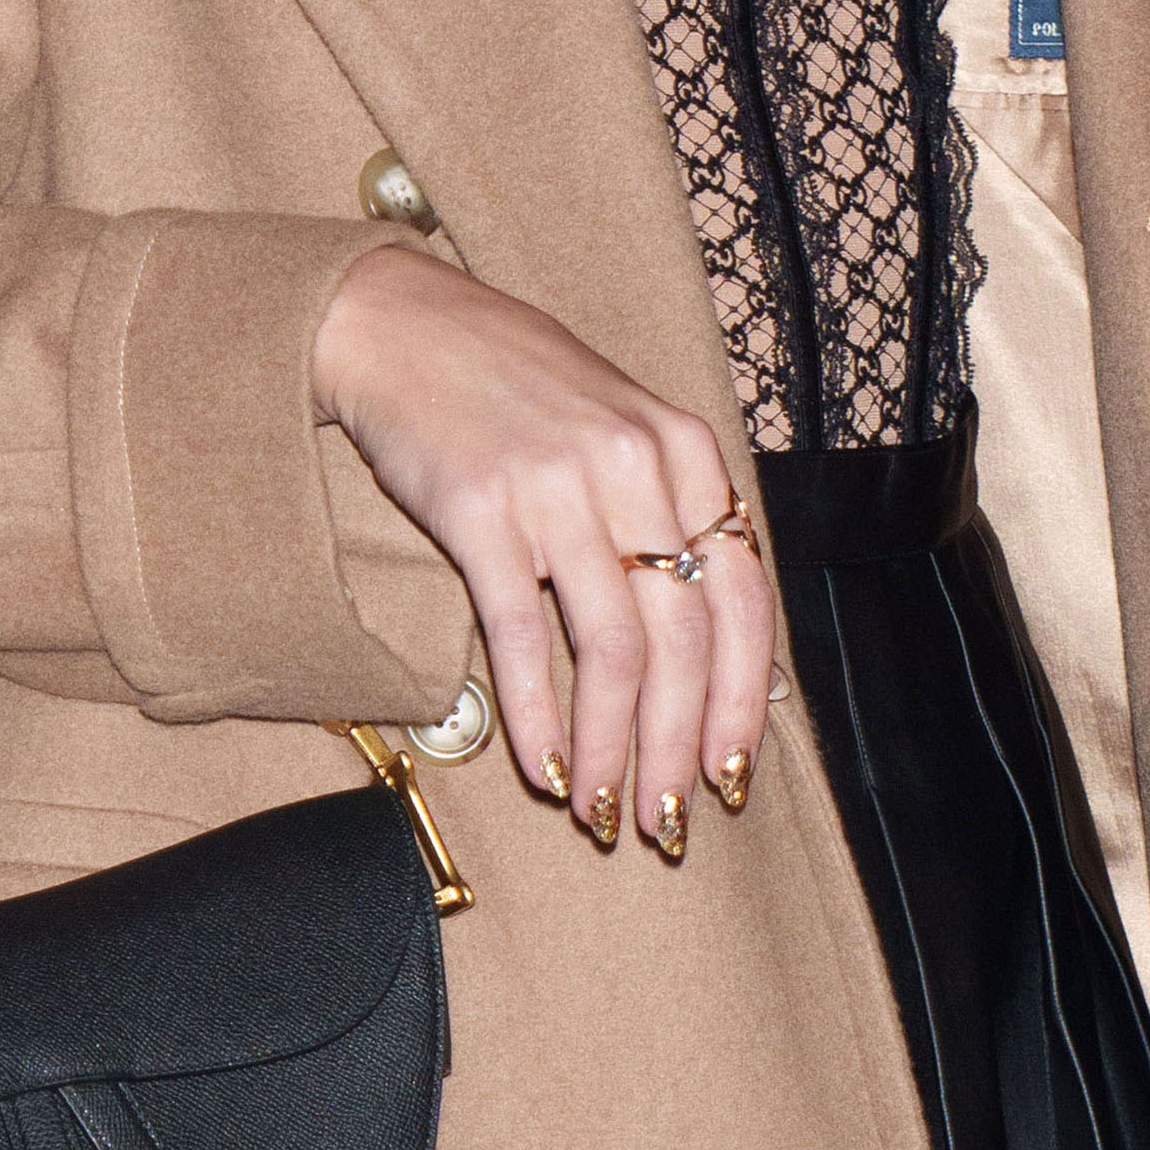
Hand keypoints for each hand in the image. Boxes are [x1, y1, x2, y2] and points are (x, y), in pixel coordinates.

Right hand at [312, 245, 772, 855]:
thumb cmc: (520, 389)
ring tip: (600, 812)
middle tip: (667, 822)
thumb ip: (673, 520)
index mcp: (684, 449)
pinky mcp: (480, 510)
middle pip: (683, 635)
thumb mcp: (622, 432)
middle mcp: (634, 464)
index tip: (733, 769)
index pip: (743, 592)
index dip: (741, 694)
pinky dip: (536, 714)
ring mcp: (557, 486)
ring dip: (611, 747)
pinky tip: (541, 766)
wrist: (405, 327)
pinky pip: (519, 633)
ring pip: (612, 647)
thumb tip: (723, 657)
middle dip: (678, 745)